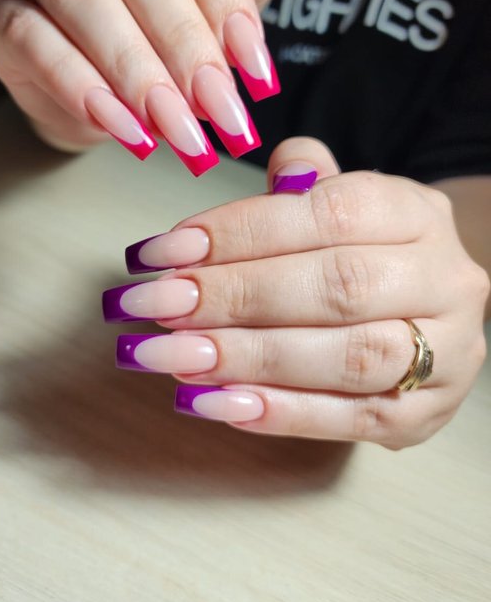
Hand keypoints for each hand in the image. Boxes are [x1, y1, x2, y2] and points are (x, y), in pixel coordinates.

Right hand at [0, 0, 286, 172]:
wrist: (91, 91)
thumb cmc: (153, 37)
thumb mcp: (205, 10)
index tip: (254, 66)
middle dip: (183, 40)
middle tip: (216, 106)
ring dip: (134, 66)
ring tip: (173, 125)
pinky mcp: (5, 17)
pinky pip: (37, 43)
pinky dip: (84, 88)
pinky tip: (124, 127)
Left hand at [104, 137, 489, 448]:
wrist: (434, 312)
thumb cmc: (364, 253)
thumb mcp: (343, 203)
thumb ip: (301, 186)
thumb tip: (268, 182)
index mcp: (417, 214)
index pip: (330, 213)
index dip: (241, 230)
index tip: (165, 250)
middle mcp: (444, 280)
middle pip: (337, 287)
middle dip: (235, 296)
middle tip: (155, 305)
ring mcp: (446, 354)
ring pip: (347, 357)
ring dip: (248, 358)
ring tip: (171, 356)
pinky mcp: (424, 416)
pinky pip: (350, 419)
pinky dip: (278, 413)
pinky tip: (213, 401)